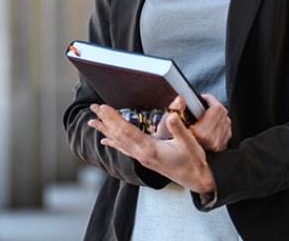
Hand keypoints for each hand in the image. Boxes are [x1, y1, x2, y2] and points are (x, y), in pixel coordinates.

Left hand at [88, 104, 214, 193]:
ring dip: (106, 129)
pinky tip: (105, 140)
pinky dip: (113, 142)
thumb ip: (179, 129)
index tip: (104, 107)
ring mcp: (142, 158)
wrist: (196, 180)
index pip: (127, 131)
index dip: (114, 118)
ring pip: (119, 142)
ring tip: (92, 121)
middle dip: (105, 120)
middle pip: (119, 135)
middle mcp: (142, 154)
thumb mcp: (190, 143)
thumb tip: (171, 115)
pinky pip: (124, 149)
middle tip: (93, 107)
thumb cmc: (194, 161)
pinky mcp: (145, 158)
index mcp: (150, 149)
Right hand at [156, 94, 231, 151]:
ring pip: (226, 120)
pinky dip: (219, 125)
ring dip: (216, 115)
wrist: (172, 157)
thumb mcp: (167, 121)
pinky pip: (227, 129)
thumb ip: (175, 108)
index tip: (202, 98)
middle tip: (202, 105)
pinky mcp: (221, 147)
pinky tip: (209, 126)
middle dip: (212, 105)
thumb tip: (181, 99)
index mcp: (201, 134)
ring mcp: (218, 145)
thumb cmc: (169, 139)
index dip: (209, 99)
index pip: (216, 108)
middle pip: (222, 112)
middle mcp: (212, 141)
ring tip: (204, 116)